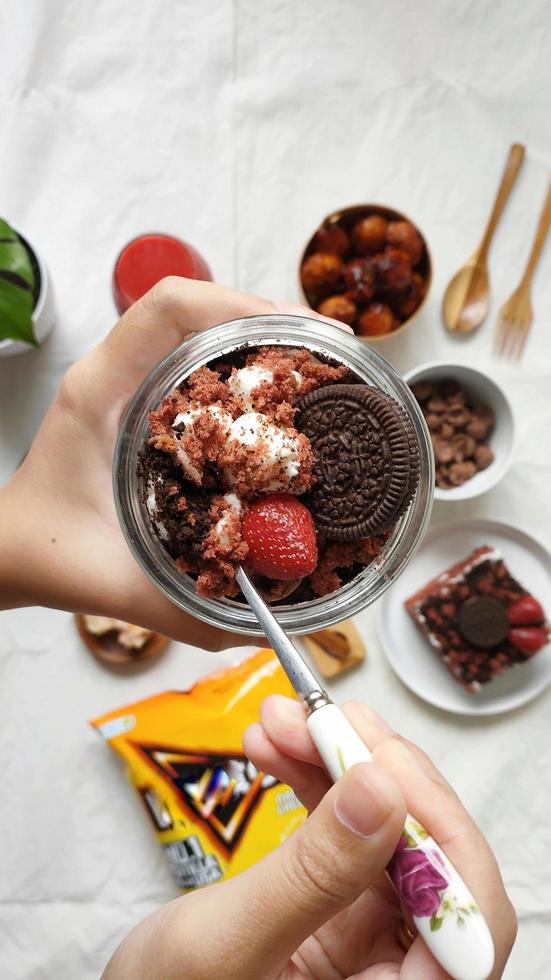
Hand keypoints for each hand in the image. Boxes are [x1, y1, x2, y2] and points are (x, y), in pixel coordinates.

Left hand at [0, 278, 340, 649]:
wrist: (10, 548)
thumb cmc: (47, 552)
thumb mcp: (117, 585)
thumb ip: (190, 614)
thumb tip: (272, 626)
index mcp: (102, 393)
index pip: (170, 309)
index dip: (244, 306)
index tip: (304, 336)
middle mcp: (114, 373)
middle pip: (199, 308)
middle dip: (272, 322)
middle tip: (331, 355)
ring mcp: (126, 380)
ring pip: (200, 329)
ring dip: (261, 341)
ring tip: (316, 370)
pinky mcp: (139, 398)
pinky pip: (196, 360)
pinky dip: (243, 368)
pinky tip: (278, 402)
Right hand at [102, 696, 515, 978]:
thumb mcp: (227, 944)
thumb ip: (312, 873)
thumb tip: (380, 789)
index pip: (471, 919)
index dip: (439, 829)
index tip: (378, 761)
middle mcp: (398, 973)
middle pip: (433, 860)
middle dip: (378, 776)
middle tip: (327, 720)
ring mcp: (372, 942)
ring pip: (388, 833)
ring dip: (339, 765)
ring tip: (284, 721)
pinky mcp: (341, 912)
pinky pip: (347, 833)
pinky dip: (314, 783)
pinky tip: (277, 747)